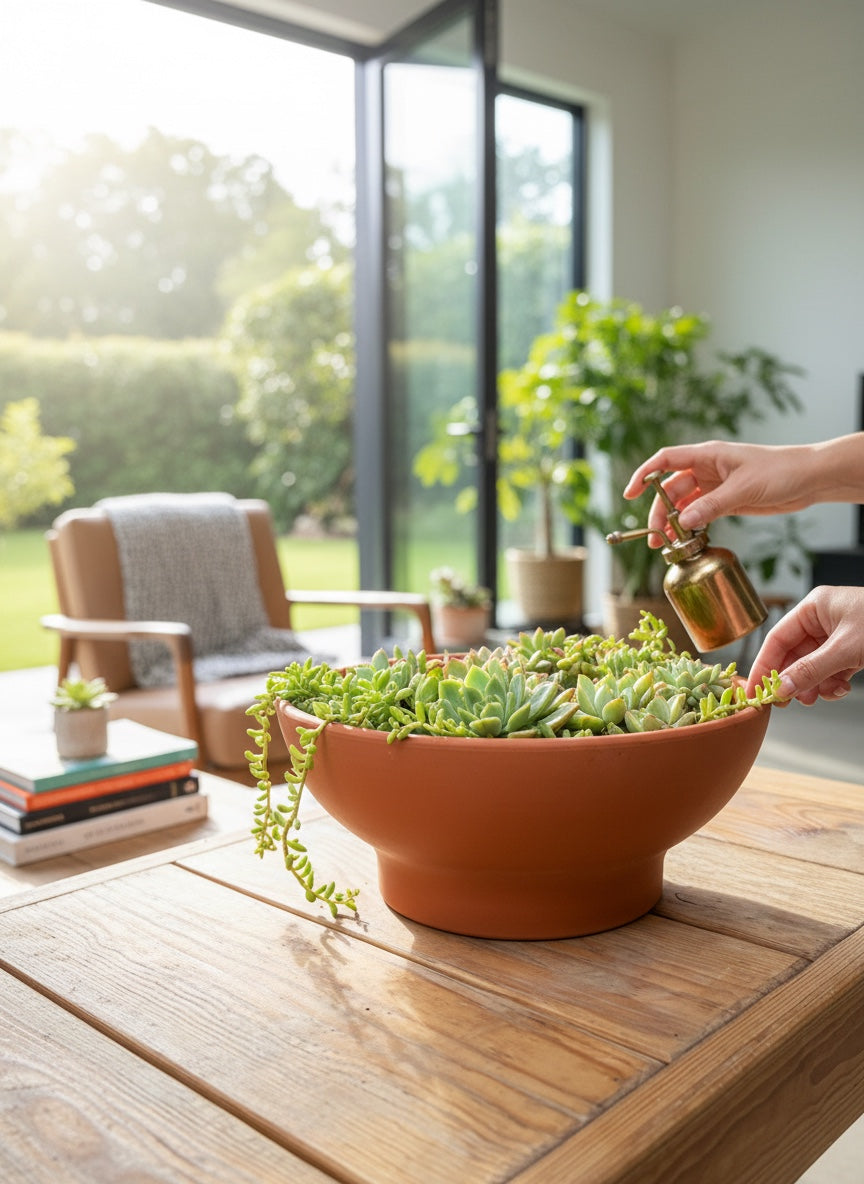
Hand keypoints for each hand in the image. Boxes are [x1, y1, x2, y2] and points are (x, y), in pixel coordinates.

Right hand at [623, 440, 812, 545]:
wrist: (809, 479)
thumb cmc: (780, 471)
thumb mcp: (743, 489)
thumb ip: (711, 506)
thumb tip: (683, 522)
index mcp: (707, 455)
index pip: (665, 460)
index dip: (644, 475)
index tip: (629, 494)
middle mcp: (707, 468)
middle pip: (671, 489)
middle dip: (660, 512)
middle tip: (655, 536)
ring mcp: (716, 485)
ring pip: (685, 504)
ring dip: (674, 522)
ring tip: (666, 544)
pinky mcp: (727, 501)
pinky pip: (701, 513)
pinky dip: (691, 526)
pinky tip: (686, 539)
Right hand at [746, 585, 863, 704]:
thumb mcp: (847, 649)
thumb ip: (811, 670)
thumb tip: (781, 688)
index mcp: (815, 607)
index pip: (778, 638)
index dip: (764, 664)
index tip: (756, 689)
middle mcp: (823, 619)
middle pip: (794, 654)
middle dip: (793, 679)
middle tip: (787, 702)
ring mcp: (839, 635)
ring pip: (812, 666)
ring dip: (815, 685)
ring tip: (821, 696)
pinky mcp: (853, 650)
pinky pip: (831, 670)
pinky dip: (832, 683)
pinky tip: (840, 689)